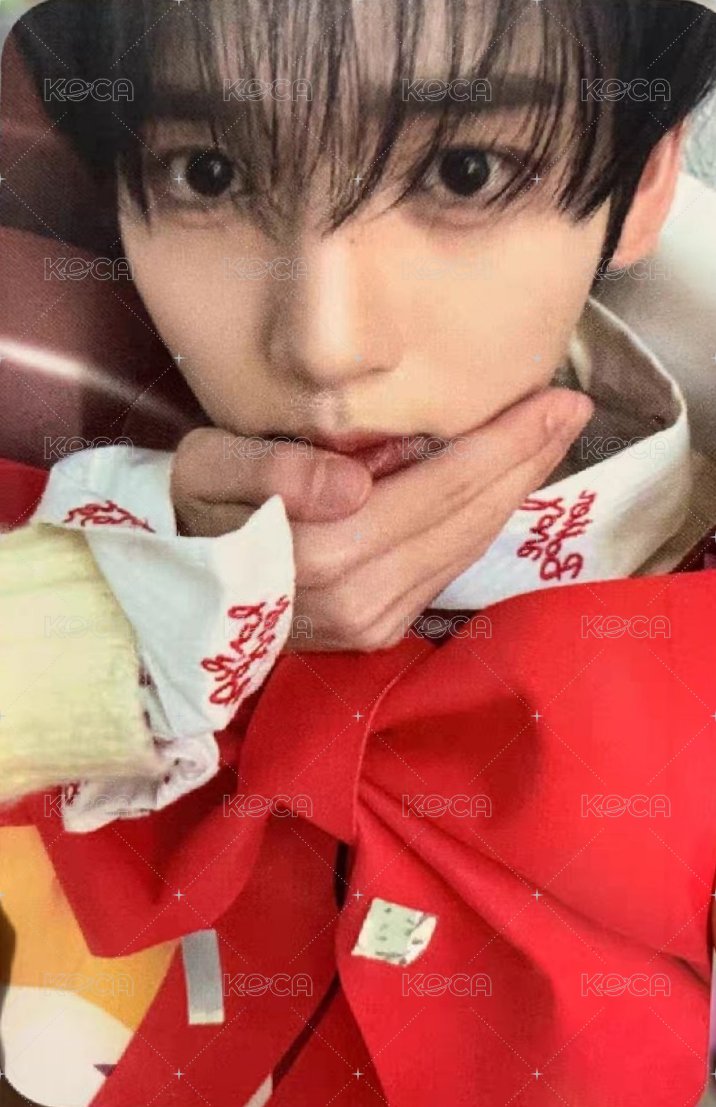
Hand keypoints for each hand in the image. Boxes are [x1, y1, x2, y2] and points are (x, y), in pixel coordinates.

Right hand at [171, 387, 592, 650]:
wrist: (172, 594)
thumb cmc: (191, 511)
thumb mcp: (209, 468)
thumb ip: (275, 469)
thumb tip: (354, 484)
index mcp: (323, 551)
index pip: (441, 485)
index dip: (503, 442)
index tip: (556, 398)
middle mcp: (360, 596)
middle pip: (468, 517)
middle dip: (527, 460)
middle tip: (570, 409)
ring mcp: (373, 623)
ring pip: (466, 547)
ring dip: (514, 491)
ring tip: (548, 439)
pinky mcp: (377, 634)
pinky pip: (447, 568)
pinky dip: (480, 524)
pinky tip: (500, 488)